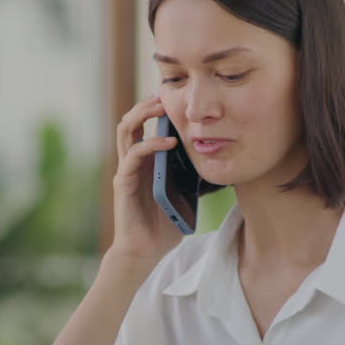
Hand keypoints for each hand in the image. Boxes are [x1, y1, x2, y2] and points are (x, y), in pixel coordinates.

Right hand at [108, 95, 186, 267]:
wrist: (146, 251)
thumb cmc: (165, 225)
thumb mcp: (185, 195)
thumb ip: (192, 176)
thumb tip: (219, 159)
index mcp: (146, 162)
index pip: (145, 125)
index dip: (156, 108)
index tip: (176, 96)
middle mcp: (133, 161)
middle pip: (131, 120)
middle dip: (147, 104)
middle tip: (166, 94)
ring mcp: (127, 170)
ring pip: (126, 130)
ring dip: (143, 114)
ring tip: (161, 107)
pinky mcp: (124, 181)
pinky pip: (134, 154)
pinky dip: (151, 143)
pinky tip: (170, 142)